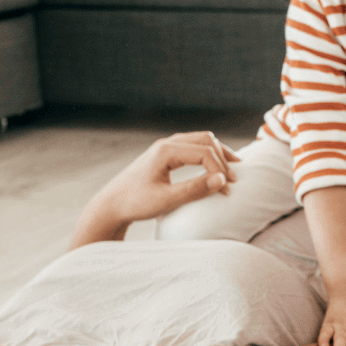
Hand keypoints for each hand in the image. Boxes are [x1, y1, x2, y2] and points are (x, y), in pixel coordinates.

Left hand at [84, 132, 240, 234]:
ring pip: (199, 140)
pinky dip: (206, 154)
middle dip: (223, 157)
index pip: (204, 153)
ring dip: (217, 153)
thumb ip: (195, 189)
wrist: (111, 205)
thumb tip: (222, 180)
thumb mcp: (166, 200)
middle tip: (234, 178)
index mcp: (166, 151)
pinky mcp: (163, 155)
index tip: (227, 190)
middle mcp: (166, 144)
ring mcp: (164, 147)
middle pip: (205, 140)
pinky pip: (191, 147)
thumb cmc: (135, 203)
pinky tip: (214, 166)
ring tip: (233, 166)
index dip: (220, 170)